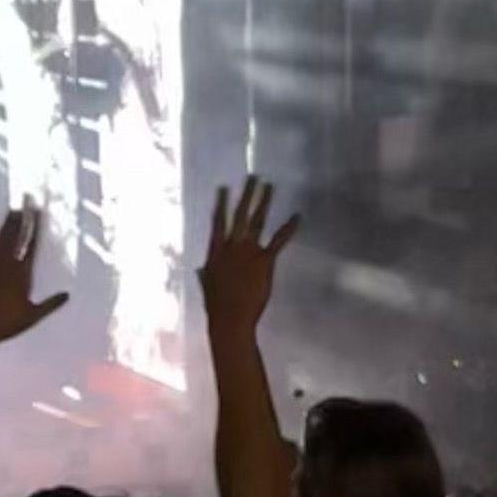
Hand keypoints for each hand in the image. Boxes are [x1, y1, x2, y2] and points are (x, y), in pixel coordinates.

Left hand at [0, 207, 65, 358]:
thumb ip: (50, 304)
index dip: (36, 226)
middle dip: (22, 217)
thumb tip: (67, 295)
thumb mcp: (31, 317)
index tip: (40, 210)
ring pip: (0, 240)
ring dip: (6, 224)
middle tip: (26, 199)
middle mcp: (7, 267)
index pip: (32, 245)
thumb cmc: (5, 327)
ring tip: (12, 210)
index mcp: (23, 276)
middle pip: (16, 237)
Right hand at [198, 178, 301, 347]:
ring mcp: (248, 252)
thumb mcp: (206, 287)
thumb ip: (204, 275)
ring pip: (257, 221)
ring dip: (264, 202)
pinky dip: (289, 228)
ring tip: (269, 187)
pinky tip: (297, 216)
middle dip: (246, 195)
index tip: (223, 187)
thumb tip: (200, 269)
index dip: (221, 204)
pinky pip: (278, 240)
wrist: (230, 319)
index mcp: (216, 252)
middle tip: (253, 177)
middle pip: (239, 215)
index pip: (218, 222)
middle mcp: (231, 246)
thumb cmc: (216, 307)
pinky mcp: (263, 261)